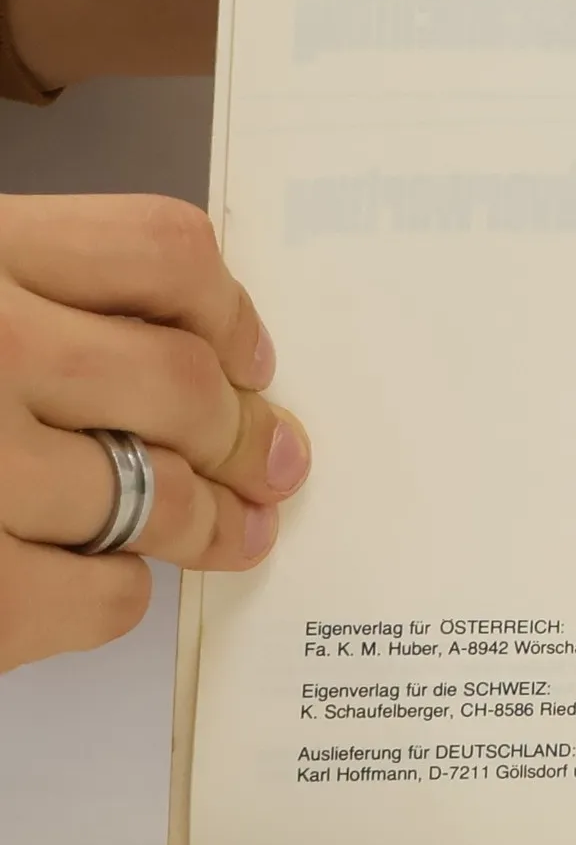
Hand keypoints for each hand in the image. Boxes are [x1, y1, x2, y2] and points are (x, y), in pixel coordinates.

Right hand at [0, 195, 309, 672]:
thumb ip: (34, 297)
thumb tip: (209, 366)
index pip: (161, 250)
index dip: (230, 310)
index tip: (248, 356)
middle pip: (182, 383)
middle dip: (246, 434)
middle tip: (272, 461)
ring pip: (160, 496)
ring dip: (211, 523)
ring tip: (234, 531)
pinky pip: (103, 595)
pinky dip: (118, 594)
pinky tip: (96, 579)